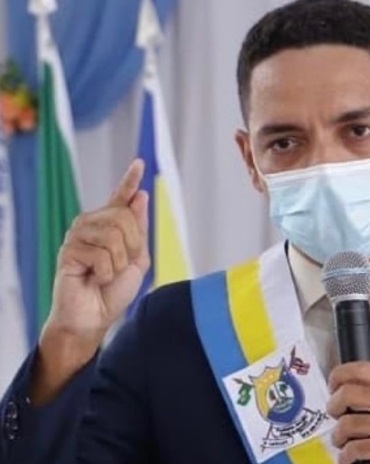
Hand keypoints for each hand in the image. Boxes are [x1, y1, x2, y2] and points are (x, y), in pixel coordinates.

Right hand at [32, 160, 149, 404]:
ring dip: (118, 263)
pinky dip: (105, 273)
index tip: (140, 163)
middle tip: (120, 267)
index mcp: (109, 226)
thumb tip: (140, 196)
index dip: (130, 180)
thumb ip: (138, 230)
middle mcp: (91, 224)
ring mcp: (77, 236)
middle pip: (124, 218)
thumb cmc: (113, 291)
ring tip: (105, 275)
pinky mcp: (69, 251)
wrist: (94, 317)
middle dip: (131, 247)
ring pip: (114, 236)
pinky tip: (94, 279)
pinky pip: (102, 255)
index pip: (120, 198)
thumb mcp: (136, 259)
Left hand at [327, 362, 369, 463]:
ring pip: (347, 423)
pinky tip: (349, 456)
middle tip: (334, 412)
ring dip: (338, 435)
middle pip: (349, 393)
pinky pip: (353, 448)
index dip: (340, 374)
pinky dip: (345, 455)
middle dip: (333, 405)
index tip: (332, 383)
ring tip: (342, 439)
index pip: (362, 369)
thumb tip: (339, 384)